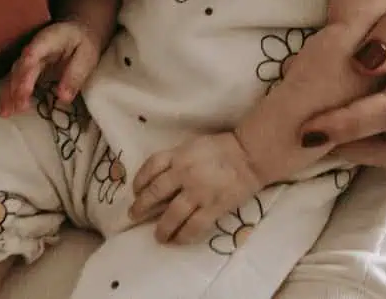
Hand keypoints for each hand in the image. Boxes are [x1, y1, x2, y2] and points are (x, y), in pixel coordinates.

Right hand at [0, 20, 100, 116]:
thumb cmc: (83, 43)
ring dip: (9, 94)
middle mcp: (33, 48)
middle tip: (20, 108)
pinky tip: (5, 110)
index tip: (25, 90)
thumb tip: (63, 98)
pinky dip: (9, 96)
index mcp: (50, 39)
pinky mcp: (25, 69)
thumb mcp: (87, 56)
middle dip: (18, 88)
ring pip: (13, 76)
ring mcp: (26, 58)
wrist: (77, 32)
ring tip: (6, 113)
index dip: (27, 70)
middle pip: (21, 67)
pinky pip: (14, 82)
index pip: (34, 53)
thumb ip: (76, 75)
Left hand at [129, 132, 263, 243]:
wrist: (250, 155)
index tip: (136, 191)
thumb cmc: (224, 148)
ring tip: (158, 236)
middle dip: (141, 207)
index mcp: (179, 155)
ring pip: (171, 215)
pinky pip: (193, 227)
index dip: (139, 181)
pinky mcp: (213, 207)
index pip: (151, 167)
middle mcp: (184, 173)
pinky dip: (183, 236)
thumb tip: (161, 179)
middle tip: (134, 216)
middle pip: (155, 193)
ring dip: (162, 229)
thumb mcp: (194, 146)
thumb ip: (177, 160)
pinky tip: (178, 240)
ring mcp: (198, 192)